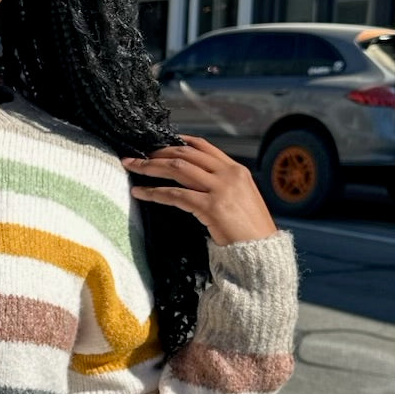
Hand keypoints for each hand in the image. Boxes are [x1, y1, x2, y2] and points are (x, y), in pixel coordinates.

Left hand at [121, 136, 277, 246]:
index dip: (178, 141)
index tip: (159, 142)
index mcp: (236, 170)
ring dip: (150, 166)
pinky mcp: (211, 206)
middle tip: (137, 155)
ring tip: (132, 167)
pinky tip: (139, 193)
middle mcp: (229, 174)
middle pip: (185, 154)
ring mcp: (220, 189)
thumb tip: (195, 181)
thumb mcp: (241, 199)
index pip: (203, 146)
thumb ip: (223, 186)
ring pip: (177, 169)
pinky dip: (154, 192)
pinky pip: (175, 195)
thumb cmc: (250, 232)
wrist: (263, 252)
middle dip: (158, 152)